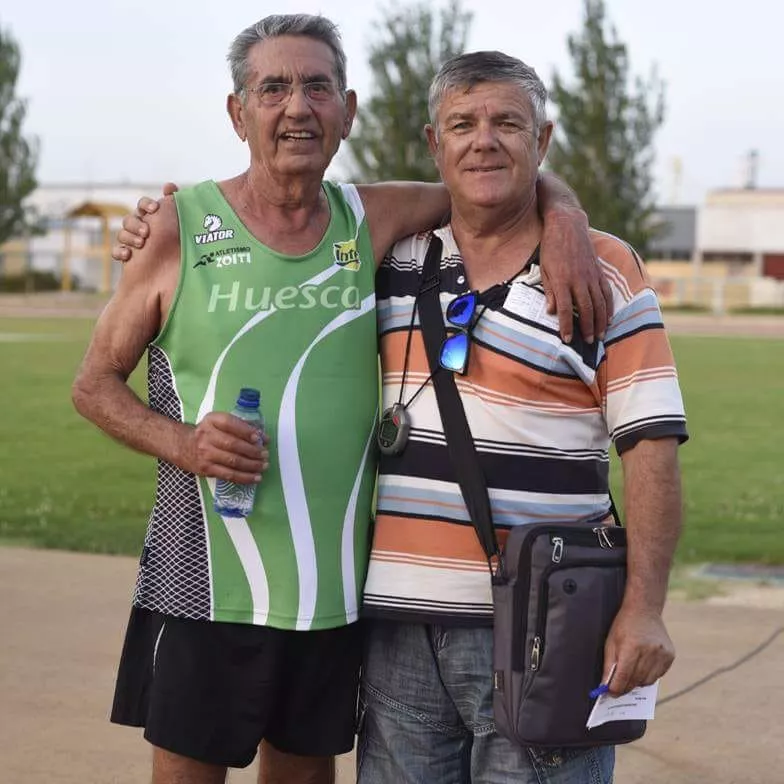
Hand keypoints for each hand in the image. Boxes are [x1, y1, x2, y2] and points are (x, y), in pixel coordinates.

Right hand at [112, 182, 179, 262]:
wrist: (176, 265)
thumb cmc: (177, 239)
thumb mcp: (179, 220)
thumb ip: (174, 201)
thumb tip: (168, 186)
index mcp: (150, 216)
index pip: (143, 205)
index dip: (147, 205)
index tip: (155, 209)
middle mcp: (138, 226)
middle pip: (129, 220)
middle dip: (136, 224)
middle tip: (146, 232)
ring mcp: (131, 241)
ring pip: (122, 234)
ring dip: (130, 237)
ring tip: (141, 243)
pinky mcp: (127, 256)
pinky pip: (116, 251)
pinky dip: (119, 252)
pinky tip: (128, 255)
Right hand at [179, 411, 269, 483]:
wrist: (182, 445)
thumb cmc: (208, 433)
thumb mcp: (219, 422)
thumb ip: (240, 426)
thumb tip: (262, 437)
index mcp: (212, 421)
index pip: (230, 424)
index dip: (246, 431)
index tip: (259, 438)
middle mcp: (207, 436)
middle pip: (233, 445)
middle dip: (253, 451)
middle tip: (265, 455)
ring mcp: (206, 454)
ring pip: (233, 461)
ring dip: (252, 465)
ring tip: (264, 466)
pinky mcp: (207, 469)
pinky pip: (229, 475)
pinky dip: (244, 477)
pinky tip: (255, 478)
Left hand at [539, 208, 613, 343]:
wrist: (567, 225)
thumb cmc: (551, 248)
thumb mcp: (543, 269)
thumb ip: (549, 291)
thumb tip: (550, 311)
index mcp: (561, 280)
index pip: (564, 309)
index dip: (566, 326)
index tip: (568, 339)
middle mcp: (578, 280)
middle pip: (585, 309)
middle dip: (587, 328)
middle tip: (589, 342)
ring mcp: (590, 275)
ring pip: (599, 303)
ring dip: (600, 321)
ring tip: (600, 335)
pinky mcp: (598, 271)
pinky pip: (606, 292)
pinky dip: (609, 307)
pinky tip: (608, 318)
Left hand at [601, 604, 674, 696]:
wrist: (644, 609)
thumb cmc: (624, 625)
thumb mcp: (611, 642)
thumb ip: (609, 665)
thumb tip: (606, 686)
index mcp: (632, 647)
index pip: (624, 676)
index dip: (616, 688)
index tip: (610, 693)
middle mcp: (649, 651)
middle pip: (636, 680)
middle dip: (625, 687)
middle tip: (618, 689)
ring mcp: (662, 654)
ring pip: (647, 681)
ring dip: (637, 682)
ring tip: (629, 677)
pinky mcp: (670, 656)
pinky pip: (658, 675)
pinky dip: (648, 676)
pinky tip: (642, 668)